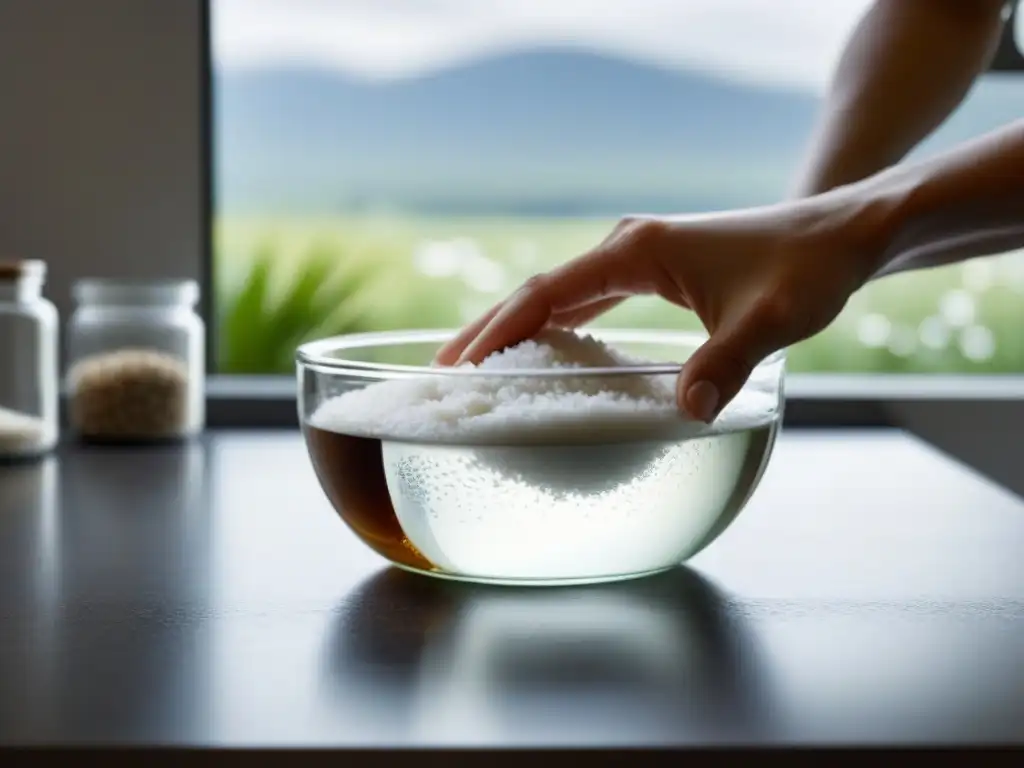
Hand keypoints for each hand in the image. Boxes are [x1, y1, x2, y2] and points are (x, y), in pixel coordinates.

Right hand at [435, 196, 885, 421]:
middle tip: (445, 373)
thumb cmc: (804, 269)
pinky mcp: (652, 270)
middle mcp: (626, 248)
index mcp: (636, 252)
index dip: (498, 330)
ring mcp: (637, 258)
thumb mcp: (768, 320)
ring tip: (479, 367)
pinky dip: (556, 326)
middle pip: (537, 292)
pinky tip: (546, 354)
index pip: (545, 293)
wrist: (838, 235)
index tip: (459, 365)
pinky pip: (587, 301)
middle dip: (490, 331)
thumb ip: (724, 362)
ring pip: (558, 296)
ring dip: (518, 328)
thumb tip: (689, 415)